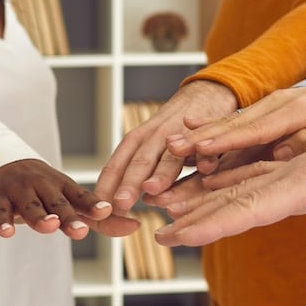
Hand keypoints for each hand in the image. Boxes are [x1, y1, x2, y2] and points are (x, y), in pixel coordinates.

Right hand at [0, 159, 139, 239]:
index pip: (81, 197)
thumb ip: (100, 218)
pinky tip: (7, 232)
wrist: (6, 162)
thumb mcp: (70, 199)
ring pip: (31, 206)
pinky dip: (3, 221)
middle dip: (68, 216)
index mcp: (64, 187)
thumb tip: (136, 227)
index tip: (107, 211)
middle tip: (80, 230)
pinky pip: (0, 210)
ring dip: (40, 217)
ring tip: (49, 226)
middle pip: (57, 203)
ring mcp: (20, 191)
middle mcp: (44, 186)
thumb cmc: (45, 189)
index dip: (94, 205)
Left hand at [95, 80, 237, 213]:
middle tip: (120, 203)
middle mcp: (154, 137)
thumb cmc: (172, 131)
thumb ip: (137, 175)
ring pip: (169, 156)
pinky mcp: (207, 133)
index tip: (99, 209)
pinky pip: (205, 147)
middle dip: (129, 184)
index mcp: (136, 142)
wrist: (205, 95)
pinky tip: (204, 170)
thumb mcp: (150, 149)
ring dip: (161, 172)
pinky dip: (204, 157)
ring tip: (152, 188)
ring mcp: (180, 134)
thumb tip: (116, 208)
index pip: (116, 166)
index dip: (106, 188)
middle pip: (139, 162)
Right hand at [154, 106, 305, 286]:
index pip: (251, 207)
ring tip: (172, 213)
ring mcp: (292, 170)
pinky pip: (254, 178)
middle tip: (160, 233)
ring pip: (239, 186)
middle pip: (234, 197)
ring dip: (204, 201)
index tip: (181, 235)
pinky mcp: (299, 170)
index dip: (214, 224)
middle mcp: (292, 174)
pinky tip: (212, 193)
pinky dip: (228, 187)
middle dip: (196, 217)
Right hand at [172, 78, 305, 162]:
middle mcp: (275, 104)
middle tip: (171, 147)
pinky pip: (235, 127)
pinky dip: (211, 132)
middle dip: (201, 137)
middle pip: (234, 123)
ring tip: (170, 146)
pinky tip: (188, 134)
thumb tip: (279, 153)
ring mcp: (267, 108)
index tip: (202, 147)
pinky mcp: (264, 115)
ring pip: (229, 125)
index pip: (257, 127)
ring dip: (199, 137)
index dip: (228, 139)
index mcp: (296, 108)